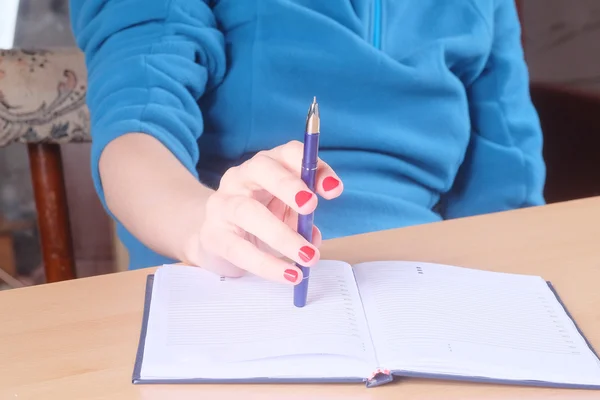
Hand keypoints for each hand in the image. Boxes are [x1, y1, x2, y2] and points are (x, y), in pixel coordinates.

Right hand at [181, 140, 342, 283]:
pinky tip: (289, 274)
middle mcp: (240, 177)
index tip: (334, 190)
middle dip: (288, 186)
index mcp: (266, 166)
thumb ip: (304, 217)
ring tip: (308, 256)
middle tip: (311, 207)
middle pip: (262, 169)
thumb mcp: (287, 211)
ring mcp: (222, 204)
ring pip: (248, 211)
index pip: (288, 153)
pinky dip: (267, 265)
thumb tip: (314, 237)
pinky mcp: (213, 234)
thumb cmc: (260, 220)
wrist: (217, 239)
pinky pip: (240, 249)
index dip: (311, 167)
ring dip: (282, 235)